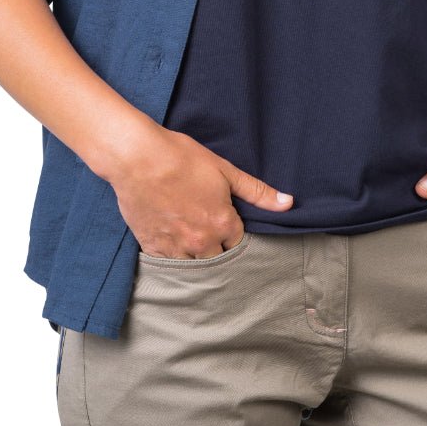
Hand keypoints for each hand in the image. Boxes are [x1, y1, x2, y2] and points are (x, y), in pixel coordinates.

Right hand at [104, 122, 293, 258]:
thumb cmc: (181, 158)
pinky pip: (168, 266)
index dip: (232, 233)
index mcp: (223, 223)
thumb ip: (256, 191)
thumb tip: (288, 203)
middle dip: (217, 250)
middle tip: (209, 234)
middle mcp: (202, 242)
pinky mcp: (152, 248)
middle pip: (218, 260)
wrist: (137, 158)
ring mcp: (175, 248)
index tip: (226, 225)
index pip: (238, 244)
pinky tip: (171, 244)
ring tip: (191, 242)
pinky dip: (173, 258)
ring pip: (194, 268)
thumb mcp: (224, 170)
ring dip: (196, 258)